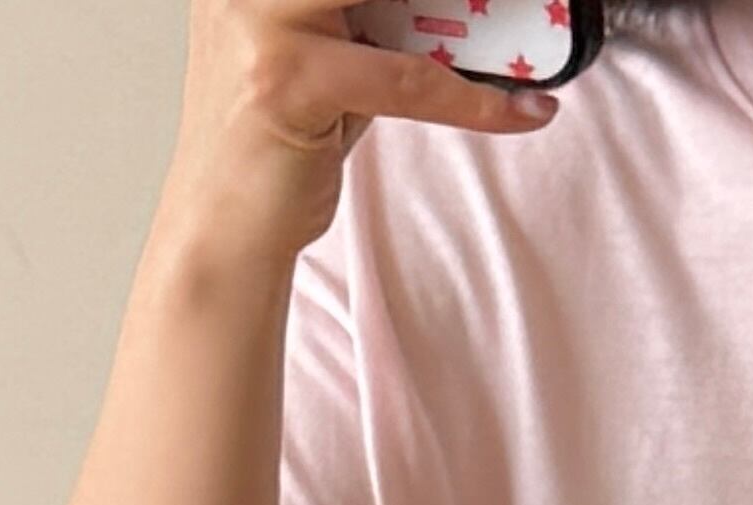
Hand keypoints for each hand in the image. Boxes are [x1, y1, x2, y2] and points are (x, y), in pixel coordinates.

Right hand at [154, 0, 556, 282]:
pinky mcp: (288, 80)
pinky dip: (473, 98)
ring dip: (471, 11)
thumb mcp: (331, 61)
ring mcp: (261, 22)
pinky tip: (522, 111)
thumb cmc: (279, 149)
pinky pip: (405, 78)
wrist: (222, 235)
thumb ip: (378, 22)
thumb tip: (463, 8)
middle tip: (516, 3)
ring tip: (530, 36)